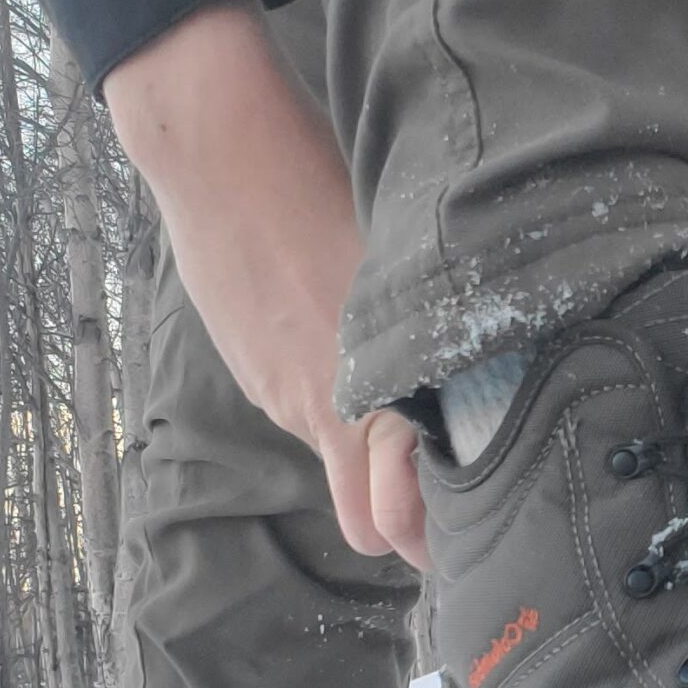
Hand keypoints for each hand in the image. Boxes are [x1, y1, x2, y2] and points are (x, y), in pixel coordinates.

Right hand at [102, 0, 427, 564]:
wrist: (215, 151)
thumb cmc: (321, 191)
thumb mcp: (396, 274)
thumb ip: (430, 353)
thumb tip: (468, 396)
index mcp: (365, 398)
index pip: (388, 524)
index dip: (430, 535)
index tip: (471, 519)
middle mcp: (317, 411)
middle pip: (362, 521)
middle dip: (405, 524)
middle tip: (452, 486)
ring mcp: (276, 391)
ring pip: (336, 455)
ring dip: (372, 449)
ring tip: (413, 387)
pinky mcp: (251, 365)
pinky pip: (306, 405)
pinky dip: (335, 398)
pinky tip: (351, 342)